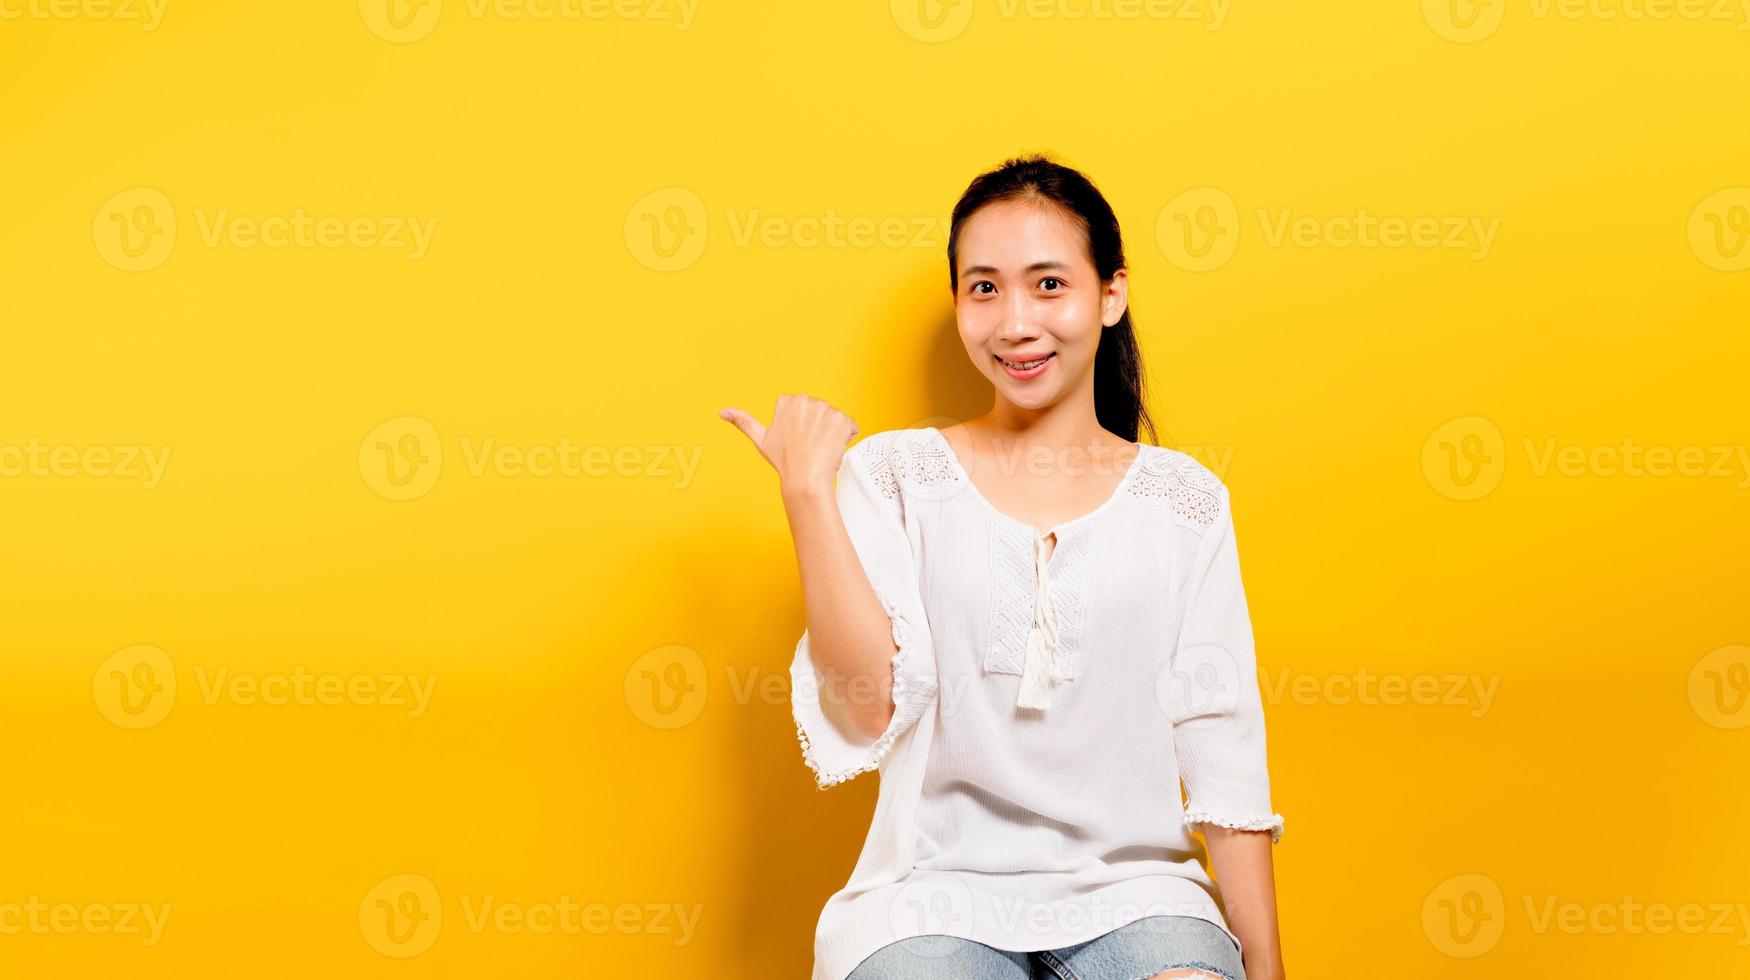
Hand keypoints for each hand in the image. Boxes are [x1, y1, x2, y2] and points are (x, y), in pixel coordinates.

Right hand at [719, 395, 858, 497]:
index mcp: (788, 401)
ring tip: (819, 448)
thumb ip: (743, 421)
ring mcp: (826, 409)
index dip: (804, 427)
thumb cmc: (784, 462)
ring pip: (835, 419)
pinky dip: (846, 438)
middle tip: (809, 446)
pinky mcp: (842, 419)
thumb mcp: (761, 439)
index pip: (804, 409)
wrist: (804, 479)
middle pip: (821, 412)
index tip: (798, 440)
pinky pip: (851, 426)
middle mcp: (806, 400)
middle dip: (819, 427)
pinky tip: (832, 448)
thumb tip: (722, 412)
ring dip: (832, 433)